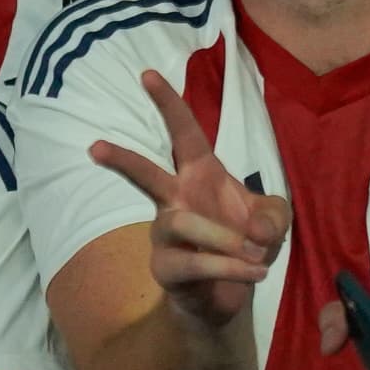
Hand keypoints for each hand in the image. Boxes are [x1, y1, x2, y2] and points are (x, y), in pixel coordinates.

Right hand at [90, 70, 290, 338]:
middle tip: (94, 146)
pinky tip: (255, 270)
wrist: (233, 294)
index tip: (147, 75)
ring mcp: (165, 235)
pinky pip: (193, 263)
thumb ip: (274, 215)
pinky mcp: (166, 268)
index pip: (184, 134)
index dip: (168, 105)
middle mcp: (176, 201)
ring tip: (256, 253)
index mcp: (200, 176)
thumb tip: (253, 230)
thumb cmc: (248, 244)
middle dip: (122, 159)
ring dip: (222, 238)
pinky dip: (229, 267)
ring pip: (180, 223)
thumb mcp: (274, 222)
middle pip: (145, 175)